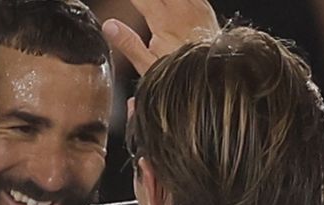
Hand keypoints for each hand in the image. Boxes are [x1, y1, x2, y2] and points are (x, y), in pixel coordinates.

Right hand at [103, 0, 219, 75]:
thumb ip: (128, 43)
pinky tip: (177, 3)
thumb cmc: (181, 76)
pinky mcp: (207, 13)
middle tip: (138, 3)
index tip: (117, 1)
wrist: (214, 79)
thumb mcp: (149, 66)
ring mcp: (197, 9)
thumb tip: (109, 27)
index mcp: (164, 20)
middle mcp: (182, 10)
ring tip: (152, 4)